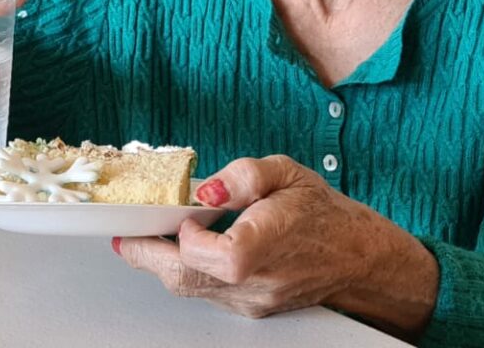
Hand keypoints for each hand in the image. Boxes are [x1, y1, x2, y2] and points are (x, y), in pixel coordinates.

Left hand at [116, 156, 438, 333]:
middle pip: (184, 279)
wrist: (357, 256)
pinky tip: (184, 250)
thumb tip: (204, 186)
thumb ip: (243, 175)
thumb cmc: (322, 213)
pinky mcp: (250, 309)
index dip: (185, 234)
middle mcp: (256, 281)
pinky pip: (207, 293)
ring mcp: (252, 301)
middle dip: (147, 254)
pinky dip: (188, 271)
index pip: (206, 253)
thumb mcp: (286, 173)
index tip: (185, 213)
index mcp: (265, 244)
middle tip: (127, 235)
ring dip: (163, 263)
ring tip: (147, 238)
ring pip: (191, 289)